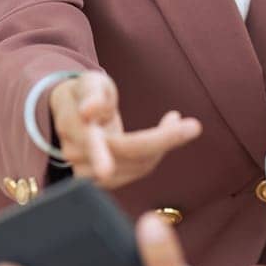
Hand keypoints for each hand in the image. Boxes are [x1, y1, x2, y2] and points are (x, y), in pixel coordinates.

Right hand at [47, 71, 200, 188]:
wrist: (72, 113)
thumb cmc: (85, 93)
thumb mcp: (89, 83)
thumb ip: (92, 93)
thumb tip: (88, 111)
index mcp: (73, 125)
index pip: (99, 139)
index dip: (112, 148)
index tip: (140, 144)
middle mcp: (76, 152)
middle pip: (125, 154)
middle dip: (162, 141)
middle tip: (193, 126)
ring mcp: (85, 171)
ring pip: (135, 167)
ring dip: (161, 147)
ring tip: (175, 124)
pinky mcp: (99, 182)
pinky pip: (136, 172)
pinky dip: (155, 156)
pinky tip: (164, 138)